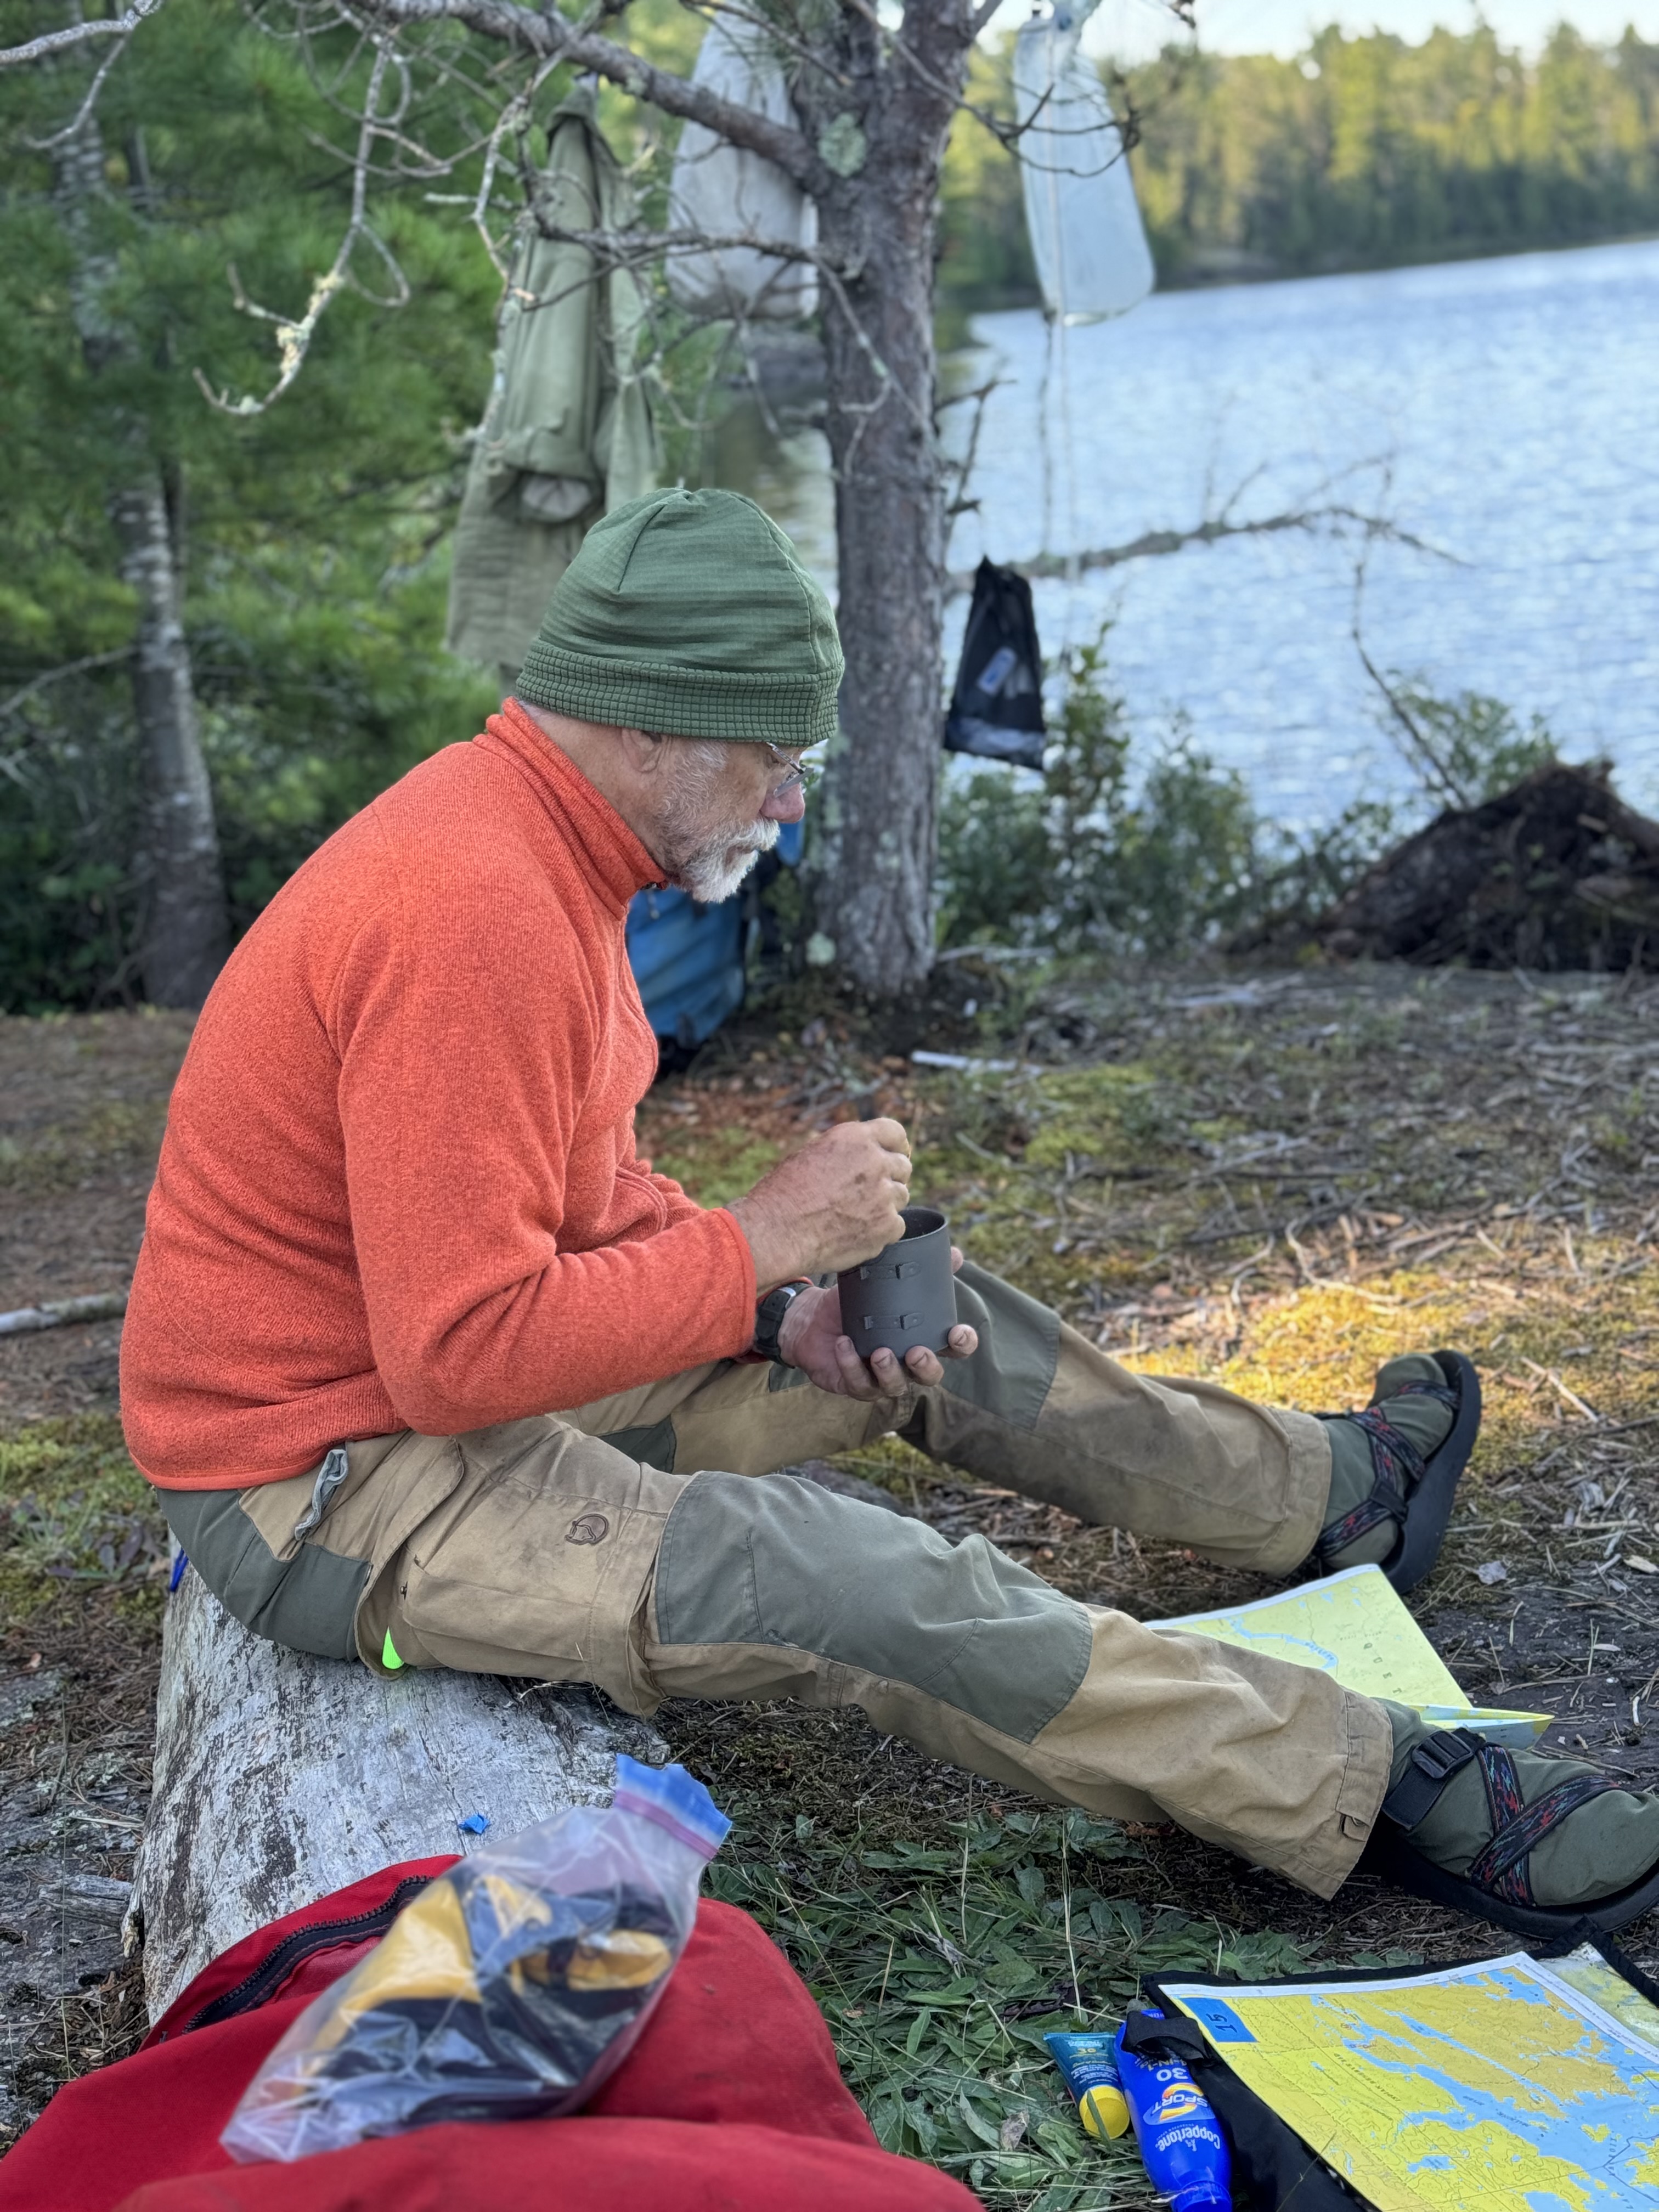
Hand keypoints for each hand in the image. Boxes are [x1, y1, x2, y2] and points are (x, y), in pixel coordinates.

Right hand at [728, 1118, 912, 1286]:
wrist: (775, 1231)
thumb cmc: (783, 1194)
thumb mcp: (813, 1153)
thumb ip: (847, 1151)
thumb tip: (866, 1155)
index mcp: (856, 1138)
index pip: (895, 1133)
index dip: (896, 1147)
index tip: (895, 1156)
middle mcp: (875, 1161)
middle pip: (902, 1167)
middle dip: (889, 1178)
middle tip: (866, 1193)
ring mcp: (884, 1195)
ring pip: (900, 1197)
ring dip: (885, 1204)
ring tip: (854, 1214)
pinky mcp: (886, 1226)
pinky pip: (896, 1226)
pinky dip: (881, 1231)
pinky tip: (857, 1232)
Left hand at [774, 1250, 978, 1398]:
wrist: (813, 1318)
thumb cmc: (856, 1303)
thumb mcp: (884, 1282)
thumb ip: (919, 1269)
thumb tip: (955, 1253)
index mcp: (921, 1338)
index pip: (953, 1348)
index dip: (962, 1344)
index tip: (958, 1332)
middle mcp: (906, 1363)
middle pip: (930, 1376)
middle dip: (927, 1367)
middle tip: (917, 1352)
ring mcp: (881, 1377)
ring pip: (895, 1385)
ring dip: (890, 1371)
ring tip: (880, 1353)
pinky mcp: (854, 1384)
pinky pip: (857, 1382)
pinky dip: (851, 1365)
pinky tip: (845, 1345)